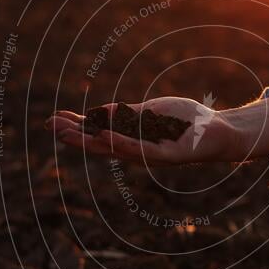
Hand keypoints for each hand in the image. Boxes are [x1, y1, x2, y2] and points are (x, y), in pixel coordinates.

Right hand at [46, 97, 241, 164]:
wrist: (218, 131)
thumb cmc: (187, 121)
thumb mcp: (152, 113)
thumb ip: (128, 115)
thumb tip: (100, 112)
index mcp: (132, 137)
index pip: (98, 132)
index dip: (76, 126)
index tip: (54, 118)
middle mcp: (137, 148)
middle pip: (100, 142)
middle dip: (74, 134)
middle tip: (50, 125)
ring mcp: (150, 154)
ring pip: (115, 149)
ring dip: (90, 140)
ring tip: (67, 134)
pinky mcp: (167, 156)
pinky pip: (141, 150)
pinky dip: (122, 142)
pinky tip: (106, 136)